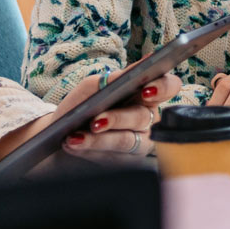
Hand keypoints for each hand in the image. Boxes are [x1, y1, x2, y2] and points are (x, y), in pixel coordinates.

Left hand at [0, 69, 181, 161]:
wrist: (60, 134)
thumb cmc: (81, 105)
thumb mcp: (93, 86)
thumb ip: (115, 79)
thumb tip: (139, 67)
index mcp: (145, 93)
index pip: (169, 86)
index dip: (163, 87)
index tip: (146, 90)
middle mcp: (147, 117)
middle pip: (143, 117)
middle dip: (118, 119)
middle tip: (96, 121)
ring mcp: (139, 141)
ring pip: (128, 141)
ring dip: (100, 139)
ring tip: (75, 137)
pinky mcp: (126, 161)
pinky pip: (113, 158)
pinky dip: (90, 150)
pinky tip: (74, 144)